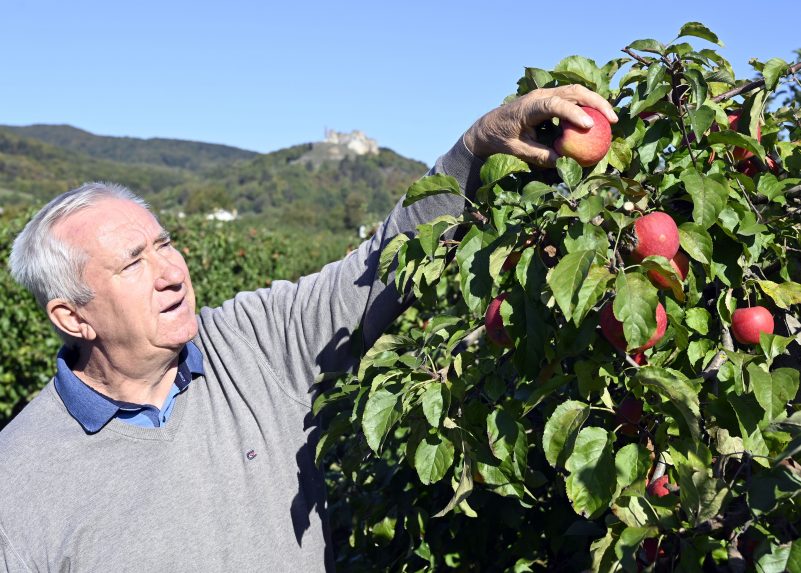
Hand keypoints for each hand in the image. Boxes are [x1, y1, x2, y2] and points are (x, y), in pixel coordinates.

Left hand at [463, 85, 617, 166]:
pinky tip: (598, 120)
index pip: (556, 104)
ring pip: (576, 91)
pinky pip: (572, 98)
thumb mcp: (518, 150)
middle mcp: (539, 95)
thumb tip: (563, 162)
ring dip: (595, 102)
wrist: (488, 127)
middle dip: (596, 102)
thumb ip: (540, 156)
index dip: (574, 113)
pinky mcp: (549, 98)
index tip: (590, 126)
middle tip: (613, 119)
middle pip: (573, 91)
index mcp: (529, 107)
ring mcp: (545, 93)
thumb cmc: (501, 139)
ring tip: (611, 119)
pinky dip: (586, 106)